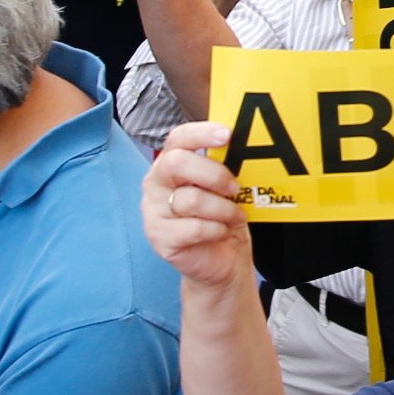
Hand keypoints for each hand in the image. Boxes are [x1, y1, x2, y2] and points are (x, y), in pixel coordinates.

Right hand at [141, 130, 256, 288]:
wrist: (222, 261)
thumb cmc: (221, 218)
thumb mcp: (225, 189)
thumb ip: (224, 167)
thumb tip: (240, 149)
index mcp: (170, 164)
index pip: (178, 138)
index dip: (201, 134)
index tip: (226, 135)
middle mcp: (156, 184)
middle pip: (178, 163)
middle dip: (214, 174)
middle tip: (234, 188)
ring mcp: (153, 211)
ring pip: (192, 199)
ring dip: (223, 209)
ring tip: (233, 216)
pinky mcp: (159, 238)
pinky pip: (194, 228)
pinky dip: (216, 230)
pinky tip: (220, 232)